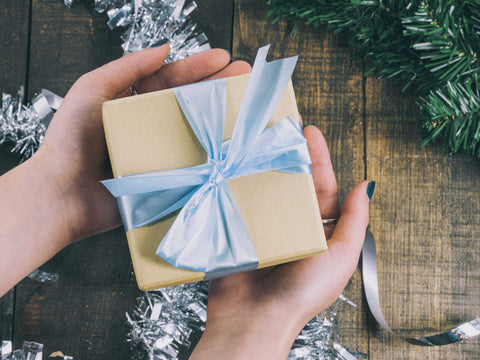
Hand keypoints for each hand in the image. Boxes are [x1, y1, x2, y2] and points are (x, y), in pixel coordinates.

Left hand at [0, 44, 250, 295]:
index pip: (171, 79)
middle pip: (189, 103)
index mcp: (132, 102)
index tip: (224, 58)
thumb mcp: (91, 91)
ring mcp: (158, 153)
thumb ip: (126, 68)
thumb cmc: (70, 142)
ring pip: (195, 132)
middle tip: (245, 76)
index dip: (198, 68)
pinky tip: (231, 148)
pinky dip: (212, 157)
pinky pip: (191, 165)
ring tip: (245, 107)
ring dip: (220, 120)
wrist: (62, 196)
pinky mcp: (164, 179)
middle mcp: (148, 126)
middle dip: (217, 88)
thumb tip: (164, 49)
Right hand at [190, 125, 372, 358]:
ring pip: (265, 188)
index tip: (309, 131)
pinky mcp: (238, 230)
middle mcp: (292, 225)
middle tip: (279, 126)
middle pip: (292, 181)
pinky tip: (233, 165)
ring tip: (256, 139)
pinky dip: (237, 184)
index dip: (318, 158)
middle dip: (288, 154)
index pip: (322, 185)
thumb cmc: (302, 293)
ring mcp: (263, 226)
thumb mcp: (340, 257)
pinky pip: (239, 202)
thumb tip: (366, 186)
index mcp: (319, 231)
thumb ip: (354, 221)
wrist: (255, 319)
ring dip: (261, 165)